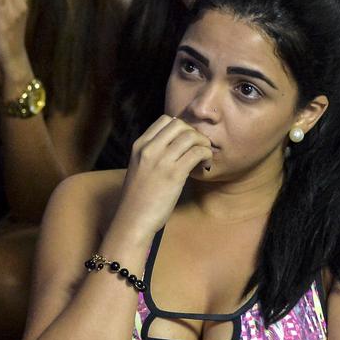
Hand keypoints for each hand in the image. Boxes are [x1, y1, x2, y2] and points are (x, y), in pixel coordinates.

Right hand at [114, 115, 212, 236]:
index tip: (186, 141)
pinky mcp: (174, 174)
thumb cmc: (138, 197)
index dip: (181, 127)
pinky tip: (205, 165)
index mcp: (139, 146)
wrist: (133, 218)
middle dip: (194, 132)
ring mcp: (161, 161)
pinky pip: (197, 152)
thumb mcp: (138, 168)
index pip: (164, 120)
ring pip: (190, 136)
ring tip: (204, 156)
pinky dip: (206, 155)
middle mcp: (149, 149)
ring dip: (203, 143)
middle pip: (179, 124)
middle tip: (199, 147)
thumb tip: (173, 145)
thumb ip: (151, 154)